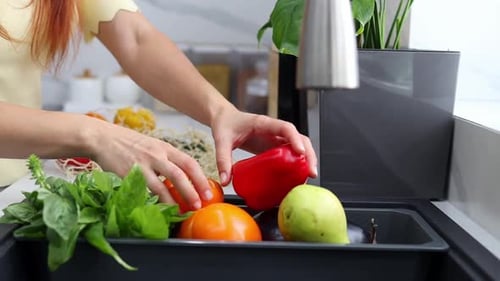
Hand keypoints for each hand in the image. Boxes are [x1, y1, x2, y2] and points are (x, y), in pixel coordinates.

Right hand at [87, 120, 211, 208]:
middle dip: (192, 191)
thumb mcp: (153, 146)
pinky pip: (142, 191)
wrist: (103, 138)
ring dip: (173, 201)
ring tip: (181, 211)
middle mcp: (156, 155)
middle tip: (200, 205)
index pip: (189, 163)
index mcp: (165, 148)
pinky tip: (158, 209)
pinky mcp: (127, 174)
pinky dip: (151, 201)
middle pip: (179, 175)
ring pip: (161, 186)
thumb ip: (167, 159)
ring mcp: (141, 165)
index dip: (201, 178)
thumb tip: (183, 178)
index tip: (208, 192)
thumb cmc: (130, 144)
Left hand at [210, 108, 317, 185]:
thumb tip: (225, 181)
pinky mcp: (274, 147)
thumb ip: (223, 160)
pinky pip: (290, 154)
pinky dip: (297, 163)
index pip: (286, 128)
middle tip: (311, 171)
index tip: (301, 153)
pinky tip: (297, 176)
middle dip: (309, 154)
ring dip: (307, 159)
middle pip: (299, 138)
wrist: (224, 119)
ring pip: (299, 146)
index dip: (295, 139)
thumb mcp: (222, 140)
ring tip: (308, 176)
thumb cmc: (226, 124)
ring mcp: (276, 138)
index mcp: (264, 123)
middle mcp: (274, 130)